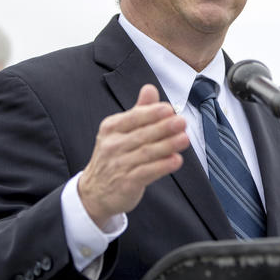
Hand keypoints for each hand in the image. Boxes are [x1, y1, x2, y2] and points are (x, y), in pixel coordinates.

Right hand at [78, 84, 189, 227]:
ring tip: (184, 139)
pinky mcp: (126, 183)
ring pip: (146, 153)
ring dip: (168, 145)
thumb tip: (150, 88)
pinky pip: (147, 172)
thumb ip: (139, 111)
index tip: (169, 109)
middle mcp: (112, 145)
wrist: (94, 192)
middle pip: (142, 134)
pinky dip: (163, 166)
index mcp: (111, 128)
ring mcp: (118, 165)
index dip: (152, 113)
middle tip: (181, 122)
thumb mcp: (121, 131)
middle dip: (164, 127)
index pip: (134, 117)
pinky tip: (176, 160)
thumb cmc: (113, 157)